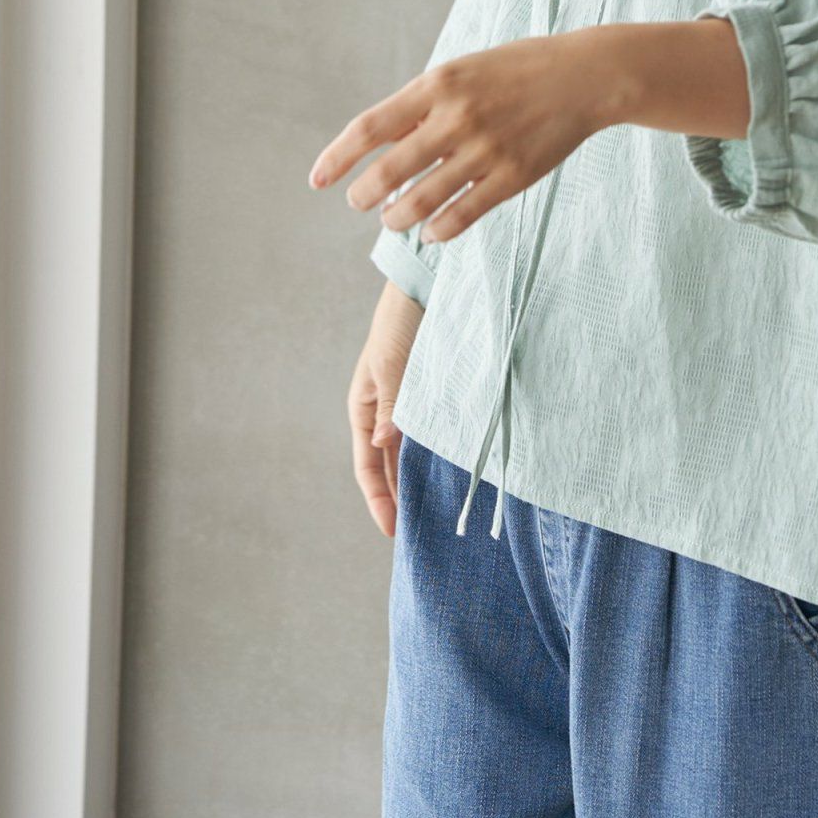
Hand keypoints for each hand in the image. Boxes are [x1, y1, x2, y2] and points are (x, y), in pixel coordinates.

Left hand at [311, 31, 617, 246]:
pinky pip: (461, 217)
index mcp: (438, 84)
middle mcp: (456, 117)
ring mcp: (485, 150)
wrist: (583, 76)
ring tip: (394, 219)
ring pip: (420, 202)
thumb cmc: (515, 71)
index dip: (336, 158)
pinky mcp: (512, 177)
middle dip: (362, 196)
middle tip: (359, 202)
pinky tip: (432, 230)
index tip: (317, 180)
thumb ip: (421, 106)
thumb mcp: (461, 71)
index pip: (369, 128)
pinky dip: (438, 229)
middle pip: (388, 172)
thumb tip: (381, 145)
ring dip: (396, 218)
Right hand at [349, 278, 423, 537]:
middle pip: (388, 466)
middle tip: (417, 533)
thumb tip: (381, 444)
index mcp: (364, 407)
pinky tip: (453, 471)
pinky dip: (438, 454)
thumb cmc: (400, 322)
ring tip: (437, 511)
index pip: (367, 466)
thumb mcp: (391, 364)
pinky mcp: (432, 394)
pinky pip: (432, 433)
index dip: (378, 499)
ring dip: (419, 478)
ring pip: (411, 453)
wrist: (426, 285)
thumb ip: (391, 405)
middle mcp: (384, 412)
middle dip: (398, 497)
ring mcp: (408, 404)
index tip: (393, 531)